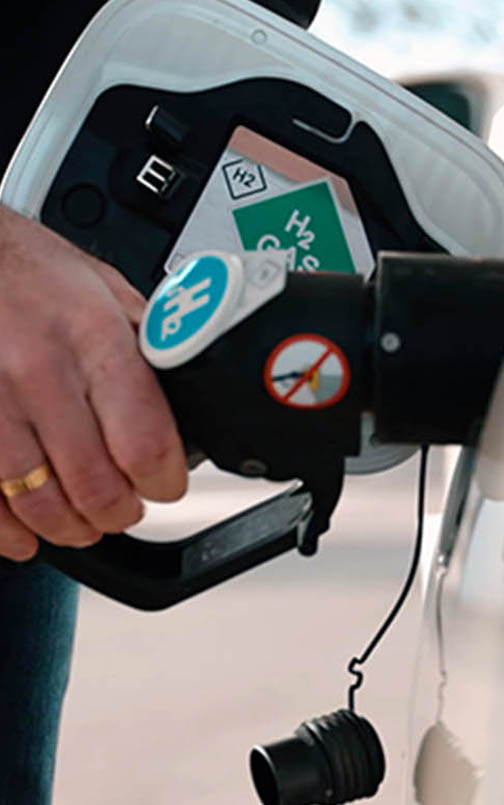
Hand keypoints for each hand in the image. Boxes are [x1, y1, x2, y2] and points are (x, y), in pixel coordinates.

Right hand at [0, 206, 186, 561]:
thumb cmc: (31, 270)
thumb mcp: (106, 289)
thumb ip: (143, 343)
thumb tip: (186, 387)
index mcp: (95, 338)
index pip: (145, 441)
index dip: (165, 481)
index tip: (169, 485)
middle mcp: (42, 373)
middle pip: (95, 485)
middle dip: (122, 511)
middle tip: (129, 507)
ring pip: (39, 502)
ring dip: (71, 527)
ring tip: (86, 523)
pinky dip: (9, 530)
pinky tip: (27, 535)